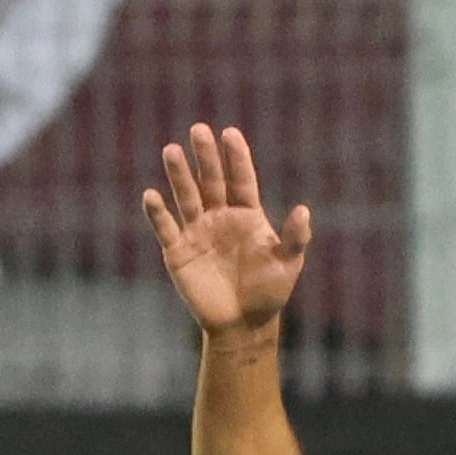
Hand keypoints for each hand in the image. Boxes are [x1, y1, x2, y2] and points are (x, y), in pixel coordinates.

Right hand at [142, 124, 313, 336]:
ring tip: (171, 151)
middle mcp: (220, 216)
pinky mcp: (178, 251)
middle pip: (212, 181)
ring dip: (179, 175)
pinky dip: (158, 213)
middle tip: (199, 130)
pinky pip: (166, 228)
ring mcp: (197, 232)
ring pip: (187, 197)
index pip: (241, 179)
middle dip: (205, 157)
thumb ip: (295, 238)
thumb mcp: (288, 264)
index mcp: (247, 214)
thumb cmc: (269, 292)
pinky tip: (151, 195)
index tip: (230, 134)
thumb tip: (303, 210)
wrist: (243, 324)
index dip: (236, 157)